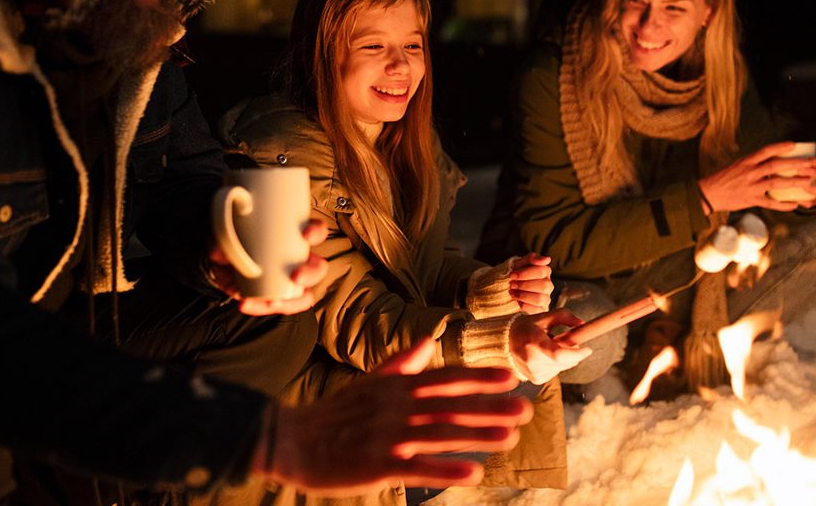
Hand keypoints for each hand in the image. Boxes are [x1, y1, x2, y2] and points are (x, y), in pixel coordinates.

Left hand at [208, 220, 328, 314]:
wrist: (218, 264)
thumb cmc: (231, 242)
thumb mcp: (225, 235)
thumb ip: (224, 239)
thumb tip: (219, 252)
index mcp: (293, 237)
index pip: (316, 231)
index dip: (316, 232)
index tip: (305, 235)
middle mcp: (297, 260)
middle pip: (318, 267)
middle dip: (311, 273)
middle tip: (295, 276)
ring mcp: (289, 281)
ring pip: (305, 294)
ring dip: (293, 301)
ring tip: (272, 302)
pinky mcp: (277, 298)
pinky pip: (280, 306)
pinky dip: (263, 308)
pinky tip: (245, 304)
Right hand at [261, 339, 531, 494]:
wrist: (291, 439)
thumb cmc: (334, 413)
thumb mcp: (368, 382)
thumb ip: (401, 364)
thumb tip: (427, 342)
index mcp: (396, 387)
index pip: (445, 379)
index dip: (478, 377)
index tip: (510, 376)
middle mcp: (396, 407)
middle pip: (450, 405)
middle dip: (488, 405)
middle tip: (524, 407)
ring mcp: (387, 436)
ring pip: (440, 433)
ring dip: (476, 434)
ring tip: (509, 437)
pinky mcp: (377, 464)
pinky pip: (416, 466)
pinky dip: (445, 468)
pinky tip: (472, 472)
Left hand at [508, 253, 553, 313]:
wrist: (506, 287)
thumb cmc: (515, 274)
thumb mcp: (519, 263)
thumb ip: (532, 258)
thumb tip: (547, 259)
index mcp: (545, 272)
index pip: (542, 271)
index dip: (526, 273)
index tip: (512, 275)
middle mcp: (548, 285)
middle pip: (544, 286)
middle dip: (525, 285)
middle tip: (512, 284)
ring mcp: (545, 298)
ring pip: (540, 299)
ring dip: (523, 295)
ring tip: (512, 292)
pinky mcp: (540, 310)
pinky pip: (536, 310)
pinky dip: (524, 305)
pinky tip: (516, 301)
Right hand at [509, 310, 592, 384]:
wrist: (505, 342)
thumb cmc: (527, 327)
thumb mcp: (544, 317)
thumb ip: (564, 316)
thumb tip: (582, 324)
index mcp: (534, 343)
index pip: (559, 354)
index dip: (577, 354)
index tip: (588, 349)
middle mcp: (532, 361)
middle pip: (565, 361)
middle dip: (571, 351)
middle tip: (560, 339)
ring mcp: (534, 373)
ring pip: (563, 367)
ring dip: (563, 357)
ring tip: (548, 347)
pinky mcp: (536, 380)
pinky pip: (557, 372)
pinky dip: (556, 363)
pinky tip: (544, 356)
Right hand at [698, 141, 815, 212]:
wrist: (709, 194)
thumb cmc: (725, 179)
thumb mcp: (738, 166)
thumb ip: (755, 164)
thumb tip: (773, 161)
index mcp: (747, 161)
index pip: (766, 151)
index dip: (780, 147)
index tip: (794, 145)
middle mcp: (750, 172)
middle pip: (776, 165)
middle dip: (795, 164)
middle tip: (810, 163)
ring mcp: (751, 186)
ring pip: (777, 182)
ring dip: (794, 182)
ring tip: (809, 182)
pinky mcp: (751, 200)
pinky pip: (770, 202)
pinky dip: (783, 204)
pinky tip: (794, 205)